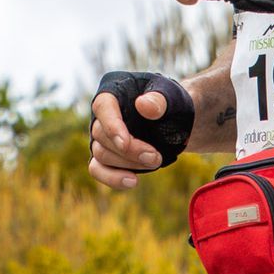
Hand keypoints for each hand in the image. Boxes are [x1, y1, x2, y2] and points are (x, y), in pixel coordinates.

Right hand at [88, 71, 193, 189]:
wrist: (175, 119)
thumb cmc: (170, 102)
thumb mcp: (171, 96)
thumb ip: (159, 100)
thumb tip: (142, 105)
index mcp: (113, 92)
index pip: (103, 107)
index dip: (112, 127)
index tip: (126, 144)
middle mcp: (101, 114)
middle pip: (101, 136)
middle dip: (129, 151)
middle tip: (156, 157)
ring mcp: (100, 136)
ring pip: (101, 155)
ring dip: (127, 164)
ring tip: (156, 163)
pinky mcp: (105, 155)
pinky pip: (97, 170)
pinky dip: (112, 178)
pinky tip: (132, 182)